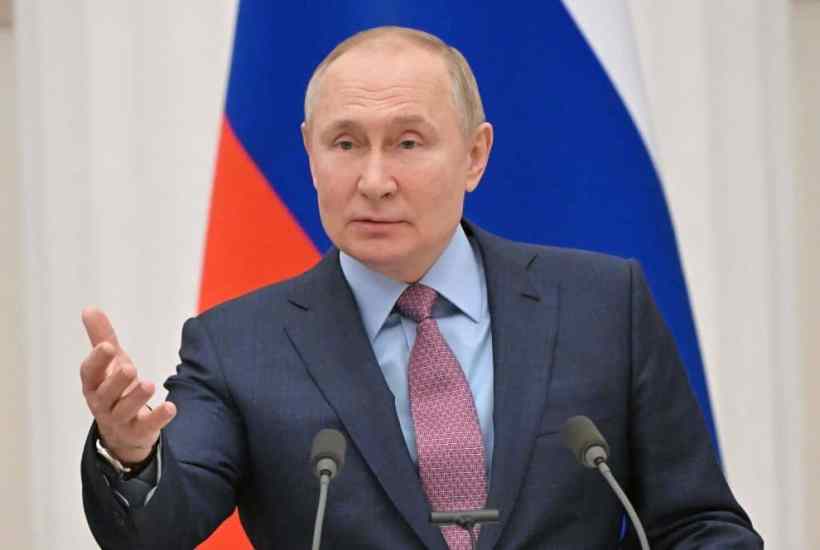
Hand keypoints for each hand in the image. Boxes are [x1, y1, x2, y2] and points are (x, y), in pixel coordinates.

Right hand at [80, 307, 176, 464]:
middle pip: (105, 394)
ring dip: (136, 398)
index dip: (97, 360)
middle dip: (116, 381)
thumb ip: (102, 337)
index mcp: (94, 384)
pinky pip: (147, 426)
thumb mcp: (110, 362)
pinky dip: (159, 417)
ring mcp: (120, 420)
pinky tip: (171, 406)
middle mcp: (103, 403)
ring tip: (149, 384)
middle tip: (129, 367)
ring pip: (124, 411)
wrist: (122, 429)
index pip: (89, 373)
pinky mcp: (138, 431)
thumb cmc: (115, 388)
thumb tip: (89, 308)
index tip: (108, 346)